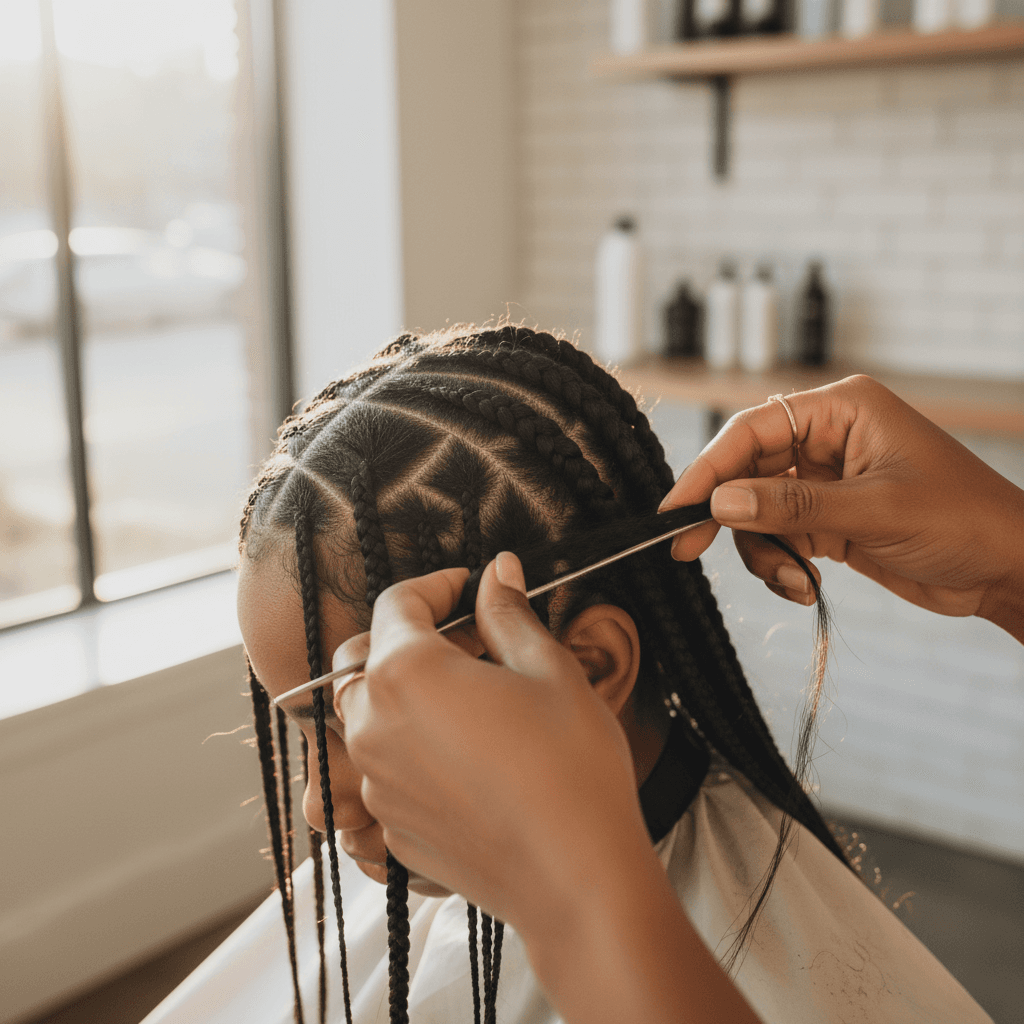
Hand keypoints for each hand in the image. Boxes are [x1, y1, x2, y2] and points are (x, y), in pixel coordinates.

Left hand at [334, 555, 761, 1023]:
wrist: (575, 878)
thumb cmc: (571, 768)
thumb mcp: (550, 671)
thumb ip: (508, 614)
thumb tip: (497, 571)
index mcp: (406, 673)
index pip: (396, 602)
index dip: (436, 584)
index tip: (470, 588)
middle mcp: (372, 725)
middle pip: (364, 656)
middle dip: (407, 637)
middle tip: (468, 642)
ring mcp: (375, 781)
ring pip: (367, 713)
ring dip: (404, 692)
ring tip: (469, 698)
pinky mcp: (390, 825)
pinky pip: (382, 766)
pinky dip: (409, 746)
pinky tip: (467, 755)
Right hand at [661, 374, 1023, 639]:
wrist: (1008, 569)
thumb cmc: (962, 521)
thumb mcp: (874, 511)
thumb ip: (793, 506)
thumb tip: (721, 503)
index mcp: (841, 412)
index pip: (753, 431)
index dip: (709, 468)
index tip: (676, 508)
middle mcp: (826, 440)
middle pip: (746, 471)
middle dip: (726, 515)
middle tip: (688, 550)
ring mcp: (825, 482)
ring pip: (756, 511)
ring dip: (763, 551)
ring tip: (794, 581)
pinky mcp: (828, 519)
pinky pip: (779, 537)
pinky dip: (781, 565)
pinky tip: (806, 586)